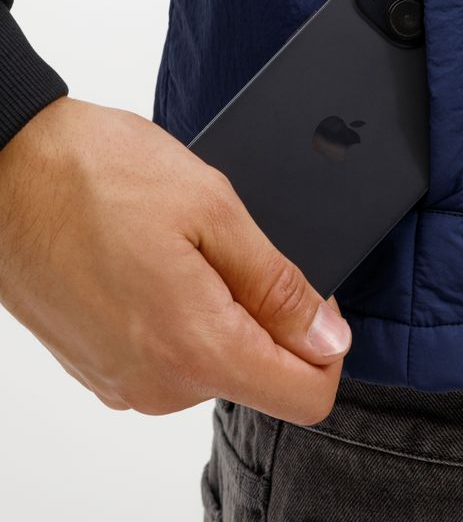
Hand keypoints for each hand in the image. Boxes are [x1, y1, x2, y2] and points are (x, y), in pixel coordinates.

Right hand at [0, 97, 351, 423]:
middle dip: (262, 313)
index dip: (325, 344)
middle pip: (259, 374)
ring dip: (217, 307)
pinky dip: (178, 313)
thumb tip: (329, 339)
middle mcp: (158, 386)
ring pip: (213, 361)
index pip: (305, 394)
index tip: (308, 295)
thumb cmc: (99, 175)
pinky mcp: (100, 369)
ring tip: (175, 246)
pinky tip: (149, 261)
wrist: (8, 167)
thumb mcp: (213, 211)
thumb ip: (278, 286)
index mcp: (195, 349)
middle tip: (221, 245)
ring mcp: (123, 383)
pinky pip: (169, 356)